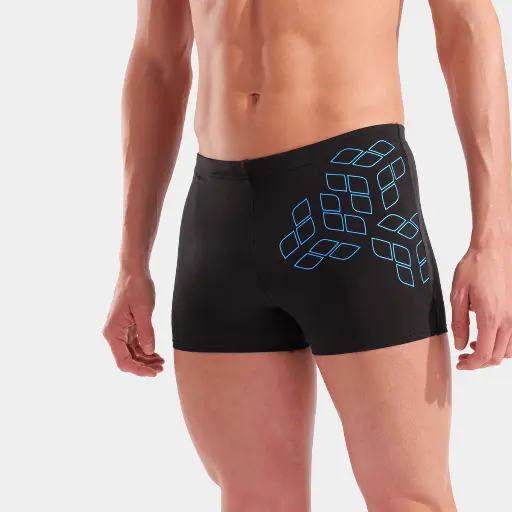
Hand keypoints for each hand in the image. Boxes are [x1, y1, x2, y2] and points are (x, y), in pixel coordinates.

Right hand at [103, 271, 164, 375]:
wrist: (134, 271)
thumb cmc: (137, 287)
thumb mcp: (144, 310)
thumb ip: (146, 332)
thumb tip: (149, 352)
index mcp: (113, 332)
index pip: (123, 360)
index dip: (138, 370)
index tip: (154, 373)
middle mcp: (113, 333)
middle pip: (126, 359)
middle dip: (143, 366)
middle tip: (161, 368)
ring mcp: (120, 330)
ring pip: (131, 353)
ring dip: (145, 359)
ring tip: (161, 363)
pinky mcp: (126, 326)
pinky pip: (134, 344)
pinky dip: (145, 350)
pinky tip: (156, 354)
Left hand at [451, 246, 511, 369]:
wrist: (495, 248)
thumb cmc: (476, 266)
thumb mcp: (457, 295)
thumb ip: (458, 323)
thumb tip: (460, 344)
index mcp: (491, 317)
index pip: (484, 355)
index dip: (471, 365)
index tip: (461, 364)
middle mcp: (509, 319)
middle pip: (497, 356)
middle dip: (479, 361)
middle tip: (464, 357)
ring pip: (509, 349)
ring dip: (492, 353)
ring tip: (475, 345)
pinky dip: (504, 343)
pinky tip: (490, 335)